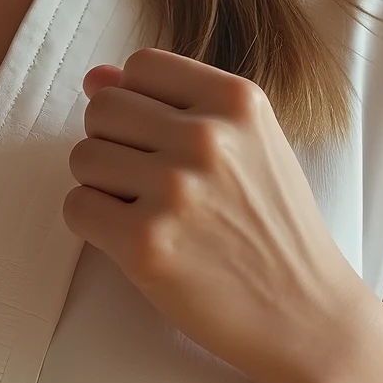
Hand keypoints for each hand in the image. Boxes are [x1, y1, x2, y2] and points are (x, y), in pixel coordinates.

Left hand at [61, 49, 376, 382]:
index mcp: (237, 101)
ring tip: (150, 213)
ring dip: (102, 186)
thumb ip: (175, 104)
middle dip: (114, 144)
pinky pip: (76, 207)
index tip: (163, 141)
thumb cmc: (273, 228)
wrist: (305, 316)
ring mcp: (174, 191)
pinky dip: (95, 226)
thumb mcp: (249, 147)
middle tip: (152, 184)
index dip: (140, 103)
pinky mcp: (144, 243)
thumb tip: (95, 77)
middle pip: (102, 109)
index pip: (142, 66)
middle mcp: (207, 138)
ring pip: (82, 157)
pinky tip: (139, 241)